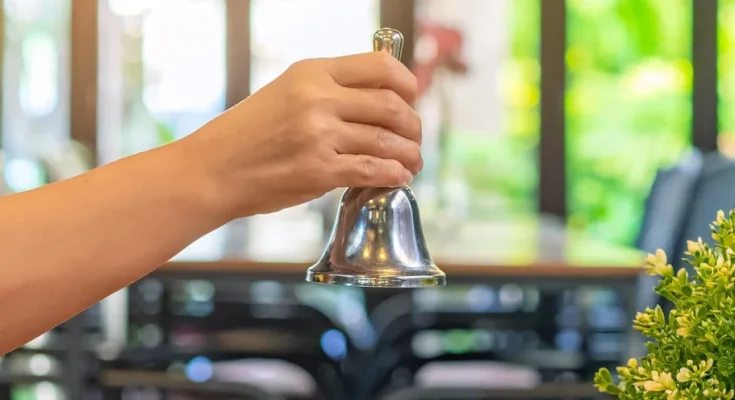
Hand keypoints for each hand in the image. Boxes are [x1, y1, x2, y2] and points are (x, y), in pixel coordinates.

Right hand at [182, 51, 422, 217]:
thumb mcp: (287, 91)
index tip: (412, 100)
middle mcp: (318, 98)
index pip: (380, 66)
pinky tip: (399, 176)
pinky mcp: (318, 170)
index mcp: (312, 72)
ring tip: (412, 161)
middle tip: (414, 137)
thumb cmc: (249, 133)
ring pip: (387, 140)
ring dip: (409, 153)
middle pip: (391, 105)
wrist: (214, 169)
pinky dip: (393, 174)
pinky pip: (372, 170)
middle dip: (413, 125)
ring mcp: (318, 135)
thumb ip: (331, 89)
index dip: (407, 84)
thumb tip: (383, 94)